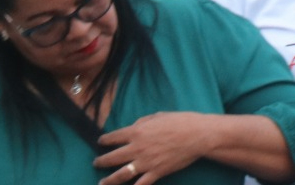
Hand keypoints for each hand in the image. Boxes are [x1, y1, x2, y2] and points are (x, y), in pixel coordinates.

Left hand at [95, 111, 209, 183]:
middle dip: (101, 161)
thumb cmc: (181, 121)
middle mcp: (136, 148)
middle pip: (111, 157)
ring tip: (102, 182)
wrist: (198, 135)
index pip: (113, 137)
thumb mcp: (159, 115)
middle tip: (96, 162)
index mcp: (137, 131)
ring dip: (108, 180)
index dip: (104, 140)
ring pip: (120, 175)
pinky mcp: (155, 173)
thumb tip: (133, 127)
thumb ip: (143, 122)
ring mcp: (145, 162)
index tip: (101, 142)